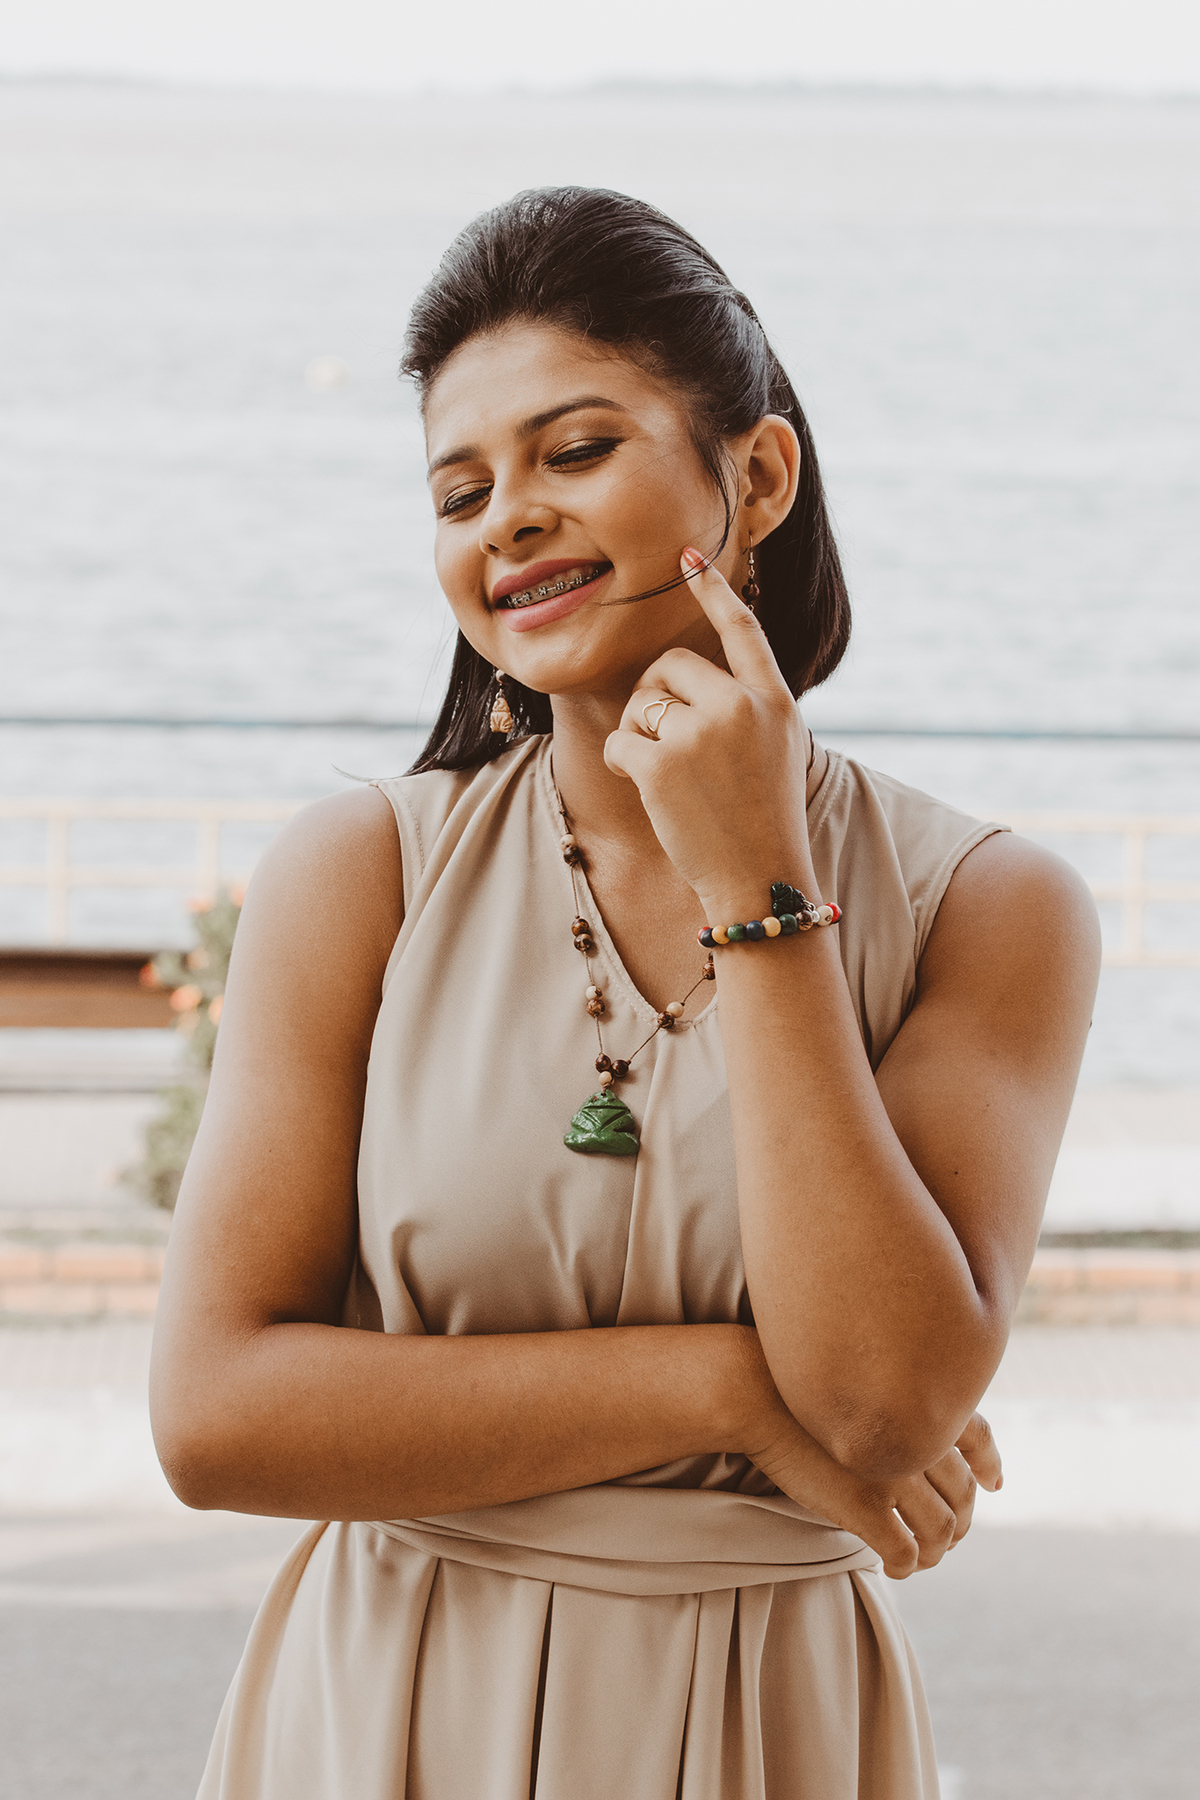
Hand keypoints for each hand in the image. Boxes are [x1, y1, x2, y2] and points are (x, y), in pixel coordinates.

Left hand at [603, 549, 812, 911]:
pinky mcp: (664, 764)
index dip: (712, 591)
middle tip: (664, 741)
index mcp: (775, 701)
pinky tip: (646, 788)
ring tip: (666, 776)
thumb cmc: (762, 822)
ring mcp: (702, 734)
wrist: (760, 879)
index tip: (687, 555)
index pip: (743, 629)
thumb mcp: (775, 752)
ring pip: (642, 702)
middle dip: (655, 696)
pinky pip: (621, 740)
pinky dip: (624, 763)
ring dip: (639, 733)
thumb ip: (744, 708)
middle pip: (672, 664)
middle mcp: (741, 707)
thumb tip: (686, 678)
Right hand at [742, 1369, 1002, 1579]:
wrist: (752, 1387)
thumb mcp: (858, 1377)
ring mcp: (896, 1474)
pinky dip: (908, 1566)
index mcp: (921, 1401)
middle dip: (962, 1519)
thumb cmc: (792, 1377)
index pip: (979, 1436)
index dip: (989, 1463)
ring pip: (943, 1530)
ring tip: (923, 1558)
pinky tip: (895, 1568)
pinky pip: (905, 1551)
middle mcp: (919, 1438)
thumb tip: (902, 1425)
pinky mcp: (867, 1506)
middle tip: (950, 1536)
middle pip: (964, 1492)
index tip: (993, 1481)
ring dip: (937, 1551)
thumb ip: (891, 1402)